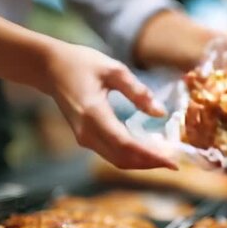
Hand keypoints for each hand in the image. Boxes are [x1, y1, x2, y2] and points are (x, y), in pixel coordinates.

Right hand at [44, 42, 176, 169]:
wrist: (50, 68)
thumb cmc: (81, 64)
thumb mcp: (113, 70)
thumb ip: (138, 91)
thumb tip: (161, 112)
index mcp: (93, 114)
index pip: (125, 144)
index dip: (150, 156)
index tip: (173, 162)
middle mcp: (87, 133)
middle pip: (123, 159)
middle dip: (150, 164)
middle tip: (176, 162)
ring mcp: (84, 138)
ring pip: (117, 160)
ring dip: (142, 163)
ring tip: (166, 158)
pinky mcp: (85, 138)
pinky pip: (112, 154)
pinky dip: (132, 156)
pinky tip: (149, 150)